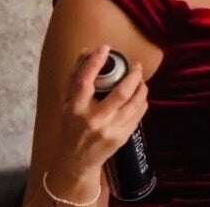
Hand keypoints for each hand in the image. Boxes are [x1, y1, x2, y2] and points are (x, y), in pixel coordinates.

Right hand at [50, 45, 148, 177]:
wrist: (77, 160)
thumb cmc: (72, 127)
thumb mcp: (68, 104)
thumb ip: (77, 78)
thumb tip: (88, 51)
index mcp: (75, 109)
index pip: (84, 82)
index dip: (94, 63)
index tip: (104, 49)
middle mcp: (94, 119)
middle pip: (121, 93)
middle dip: (134, 76)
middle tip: (137, 66)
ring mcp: (111, 129)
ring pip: (135, 103)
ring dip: (141, 88)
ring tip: (140, 80)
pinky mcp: (123, 136)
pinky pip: (139, 114)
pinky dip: (142, 101)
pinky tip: (140, 96)